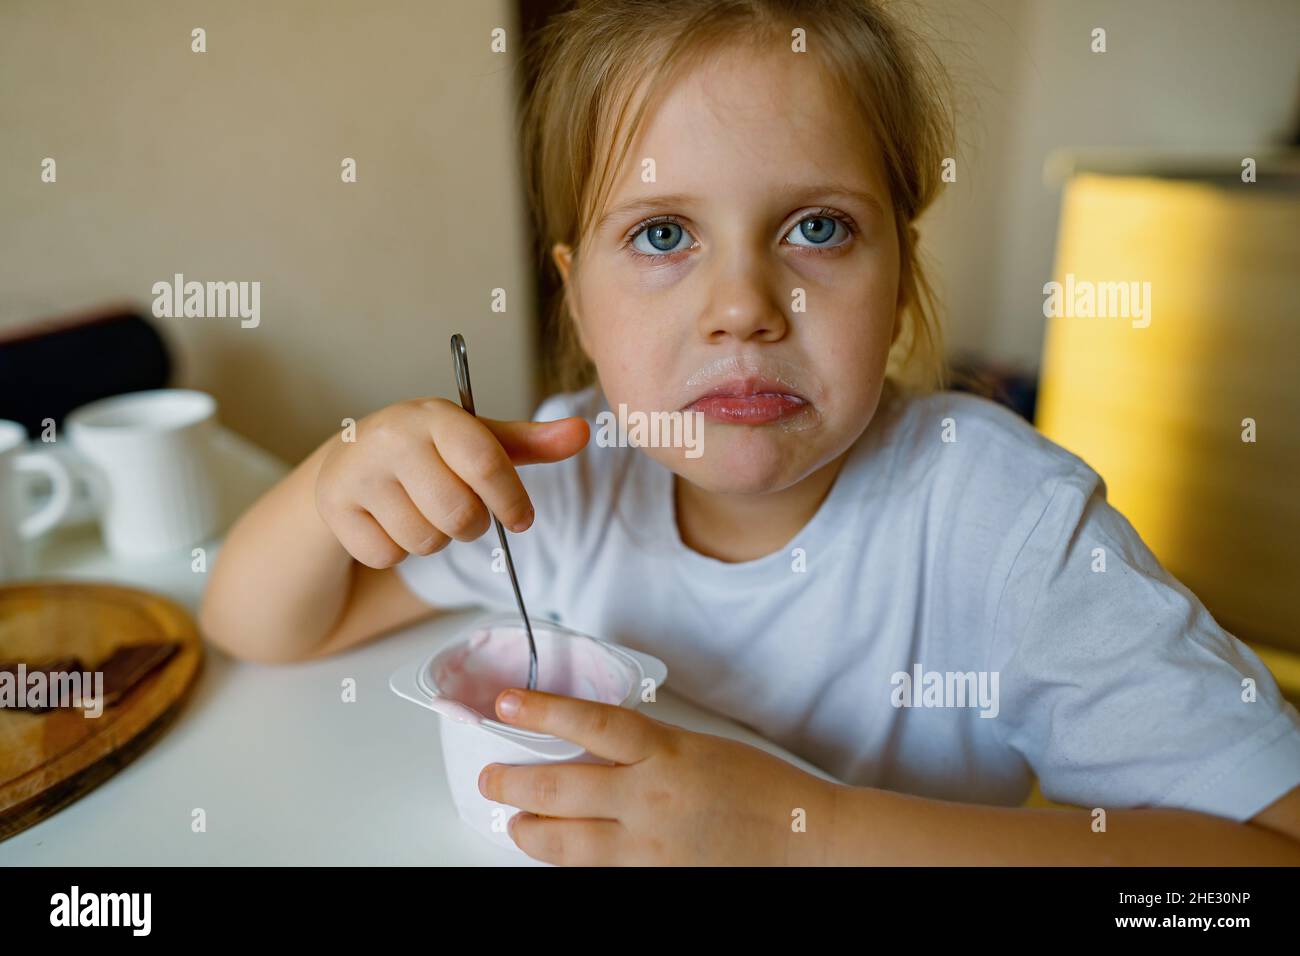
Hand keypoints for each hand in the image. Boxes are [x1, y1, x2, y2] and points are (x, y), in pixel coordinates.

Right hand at [314, 398, 587, 567]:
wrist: (353, 457)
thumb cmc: (432, 451)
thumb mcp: (479, 440)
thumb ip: (532, 443)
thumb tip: (583, 433)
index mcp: (436, 416)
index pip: (486, 464)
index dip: (511, 500)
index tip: (521, 520)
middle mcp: (393, 438)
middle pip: (459, 516)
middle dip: (471, 526)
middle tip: (462, 512)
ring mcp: (359, 472)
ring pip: (424, 541)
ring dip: (434, 539)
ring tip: (422, 511)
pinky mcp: (334, 507)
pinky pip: (387, 556)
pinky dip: (396, 551)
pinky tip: (389, 521)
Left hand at [477, 689, 844, 864]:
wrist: (803, 840)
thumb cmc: (760, 790)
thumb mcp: (696, 749)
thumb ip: (645, 750)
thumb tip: (593, 748)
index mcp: (664, 753)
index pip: (589, 722)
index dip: (541, 710)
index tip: (506, 703)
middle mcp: (649, 800)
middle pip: (558, 789)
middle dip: (512, 784)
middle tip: (492, 779)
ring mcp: (648, 849)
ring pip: (565, 843)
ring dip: (529, 832)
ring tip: (514, 824)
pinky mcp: (652, 882)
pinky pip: (597, 874)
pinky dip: (572, 863)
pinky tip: (561, 854)